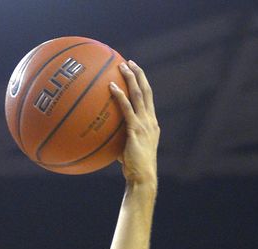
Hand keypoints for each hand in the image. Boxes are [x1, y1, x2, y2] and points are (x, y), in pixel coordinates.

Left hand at [111, 61, 159, 186]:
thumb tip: (106, 139)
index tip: (136, 72)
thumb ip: (121, 141)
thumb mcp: (128, 151)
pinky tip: (111, 87)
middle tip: (129, 62)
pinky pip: (126, 109)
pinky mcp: (136, 130)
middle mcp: (150, 120)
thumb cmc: (134, 169)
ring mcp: (144, 124)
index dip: (143, 83)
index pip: (148, 98)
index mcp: (151, 123)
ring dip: (130, 78)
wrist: (143, 177)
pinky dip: (120, 96)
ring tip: (121, 66)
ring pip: (138, 95)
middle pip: (145, 91)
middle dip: (138, 74)